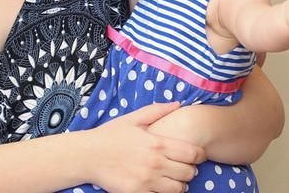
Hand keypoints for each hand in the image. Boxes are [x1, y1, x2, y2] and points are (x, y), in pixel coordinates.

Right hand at [88, 102, 203, 192]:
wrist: (88, 155)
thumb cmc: (110, 135)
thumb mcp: (133, 119)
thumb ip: (157, 111)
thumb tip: (177, 104)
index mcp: (157, 143)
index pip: (192, 153)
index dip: (200, 155)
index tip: (198, 155)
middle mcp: (156, 163)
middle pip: (189, 172)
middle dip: (190, 169)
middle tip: (184, 166)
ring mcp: (147, 180)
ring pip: (179, 189)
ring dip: (180, 184)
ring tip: (173, 177)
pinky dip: (164, 192)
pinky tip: (159, 185)